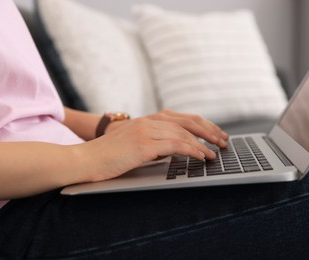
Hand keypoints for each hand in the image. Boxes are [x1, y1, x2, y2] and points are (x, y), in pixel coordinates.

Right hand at [78, 111, 228, 181]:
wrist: (84, 160)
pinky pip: (175, 144)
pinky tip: (202, 156)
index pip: (181, 118)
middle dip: (208, 130)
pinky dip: (192, 150)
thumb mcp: (133, 145)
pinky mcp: (143, 144)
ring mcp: (145, 131)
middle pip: (187, 121)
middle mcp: (148, 121)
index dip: (201, 124)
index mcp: (147, 120)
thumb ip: (152, 143)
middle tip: (223, 140)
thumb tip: (172, 150)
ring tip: (215, 152)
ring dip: (203, 142)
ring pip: (183, 133)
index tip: (214, 133)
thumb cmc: (108, 156)